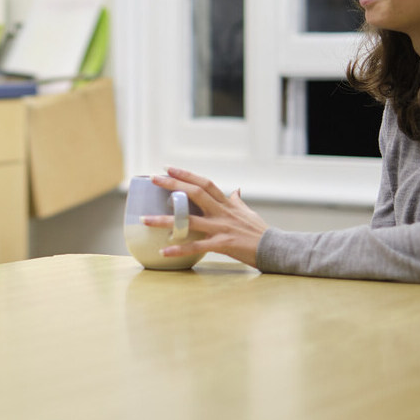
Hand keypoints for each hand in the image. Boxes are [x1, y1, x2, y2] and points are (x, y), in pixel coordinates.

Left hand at [143, 167, 268, 267]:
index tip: (169, 168)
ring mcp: (221, 228)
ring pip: (189, 221)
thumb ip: (237, 201)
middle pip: (195, 194)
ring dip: (165, 220)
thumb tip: (236, 190)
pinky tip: (164, 251)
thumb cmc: (260, 231)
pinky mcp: (222, 245)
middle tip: (153, 179)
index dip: (186, 175)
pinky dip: (179, 249)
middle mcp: (222, 212)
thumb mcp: (248, 212)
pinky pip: (197, 247)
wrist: (275, 248)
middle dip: (173, 185)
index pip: (205, 183)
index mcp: (227, 203)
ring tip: (145, 219)